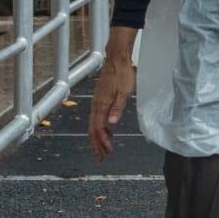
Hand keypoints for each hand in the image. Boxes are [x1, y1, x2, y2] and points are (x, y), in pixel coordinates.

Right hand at [88, 28, 137, 158]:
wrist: (117, 59)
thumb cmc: (122, 74)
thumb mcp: (124, 92)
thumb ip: (118, 108)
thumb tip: (111, 124)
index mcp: (102, 105)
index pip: (99, 128)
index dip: (102, 141)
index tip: (107, 151)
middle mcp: (96, 105)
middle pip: (93, 129)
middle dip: (97, 144)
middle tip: (101, 158)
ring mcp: (97, 102)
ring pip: (94, 124)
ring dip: (98, 138)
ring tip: (102, 149)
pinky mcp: (100, 99)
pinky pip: (97, 118)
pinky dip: (100, 128)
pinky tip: (107, 131)